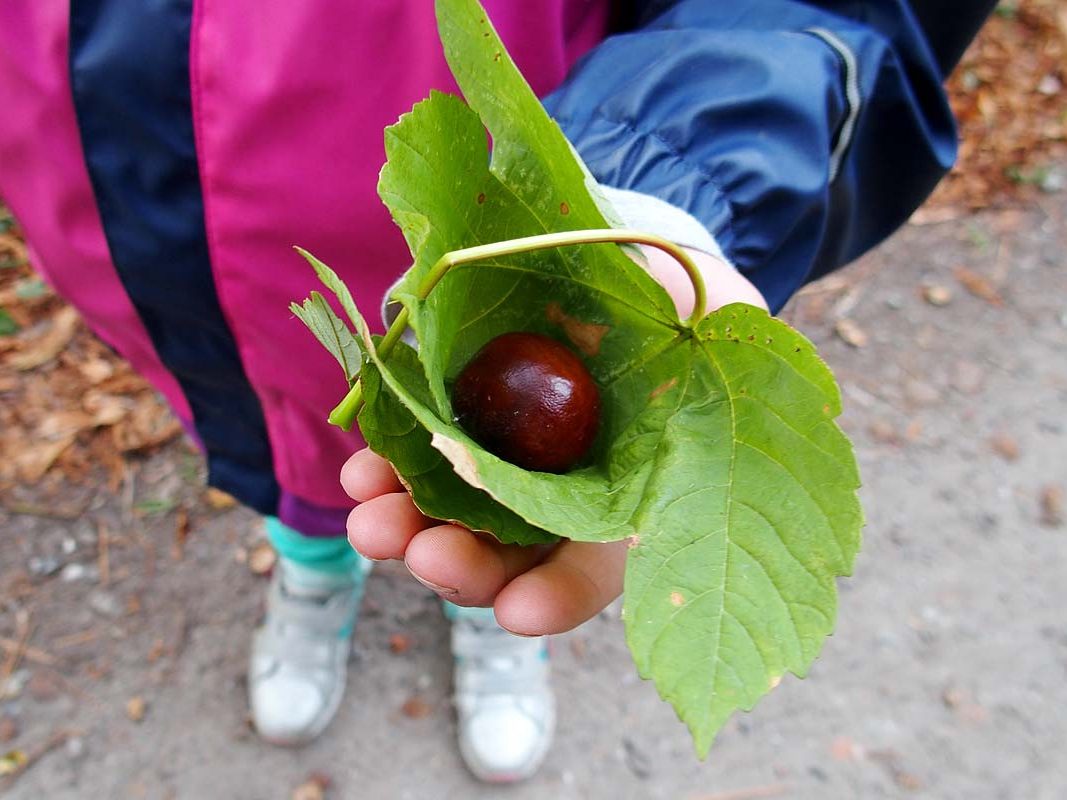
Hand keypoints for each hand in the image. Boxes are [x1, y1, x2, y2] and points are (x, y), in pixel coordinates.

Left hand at [341, 247, 767, 635]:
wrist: (635, 271)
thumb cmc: (696, 314)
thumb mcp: (724, 335)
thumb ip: (713, 380)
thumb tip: (707, 416)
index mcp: (633, 497)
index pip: (595, 568)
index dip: (559, 594)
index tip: (519, 613)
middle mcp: (565, 494)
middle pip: (512, 556)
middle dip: (464, 566)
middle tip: (425, 555)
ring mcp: (512, 458)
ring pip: (457, 516)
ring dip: (411, 529)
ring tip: (372, 522)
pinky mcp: (467, 415)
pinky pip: (423, 455)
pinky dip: (392, 468)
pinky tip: (364, 472)